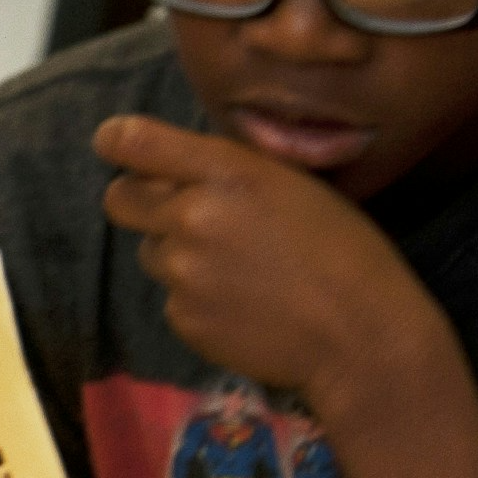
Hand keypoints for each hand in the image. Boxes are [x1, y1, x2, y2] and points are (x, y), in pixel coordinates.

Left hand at [93, 115, 448, 402]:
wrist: (360, 336)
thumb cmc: (346, 252)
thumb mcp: (295, 185)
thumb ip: (230, 170)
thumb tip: (181, 165)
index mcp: (226, 172)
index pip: (132, 141)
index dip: (117, 143)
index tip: (117, 148)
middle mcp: (191, 215)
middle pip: (119, 199)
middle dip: (141, 203)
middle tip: (182, 217)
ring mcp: (181, 271)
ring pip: (150, 251)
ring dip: (177, 255)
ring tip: (238, 271)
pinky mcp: (181, 317)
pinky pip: (171, 297)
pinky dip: (196, 300)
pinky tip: (243, 307)